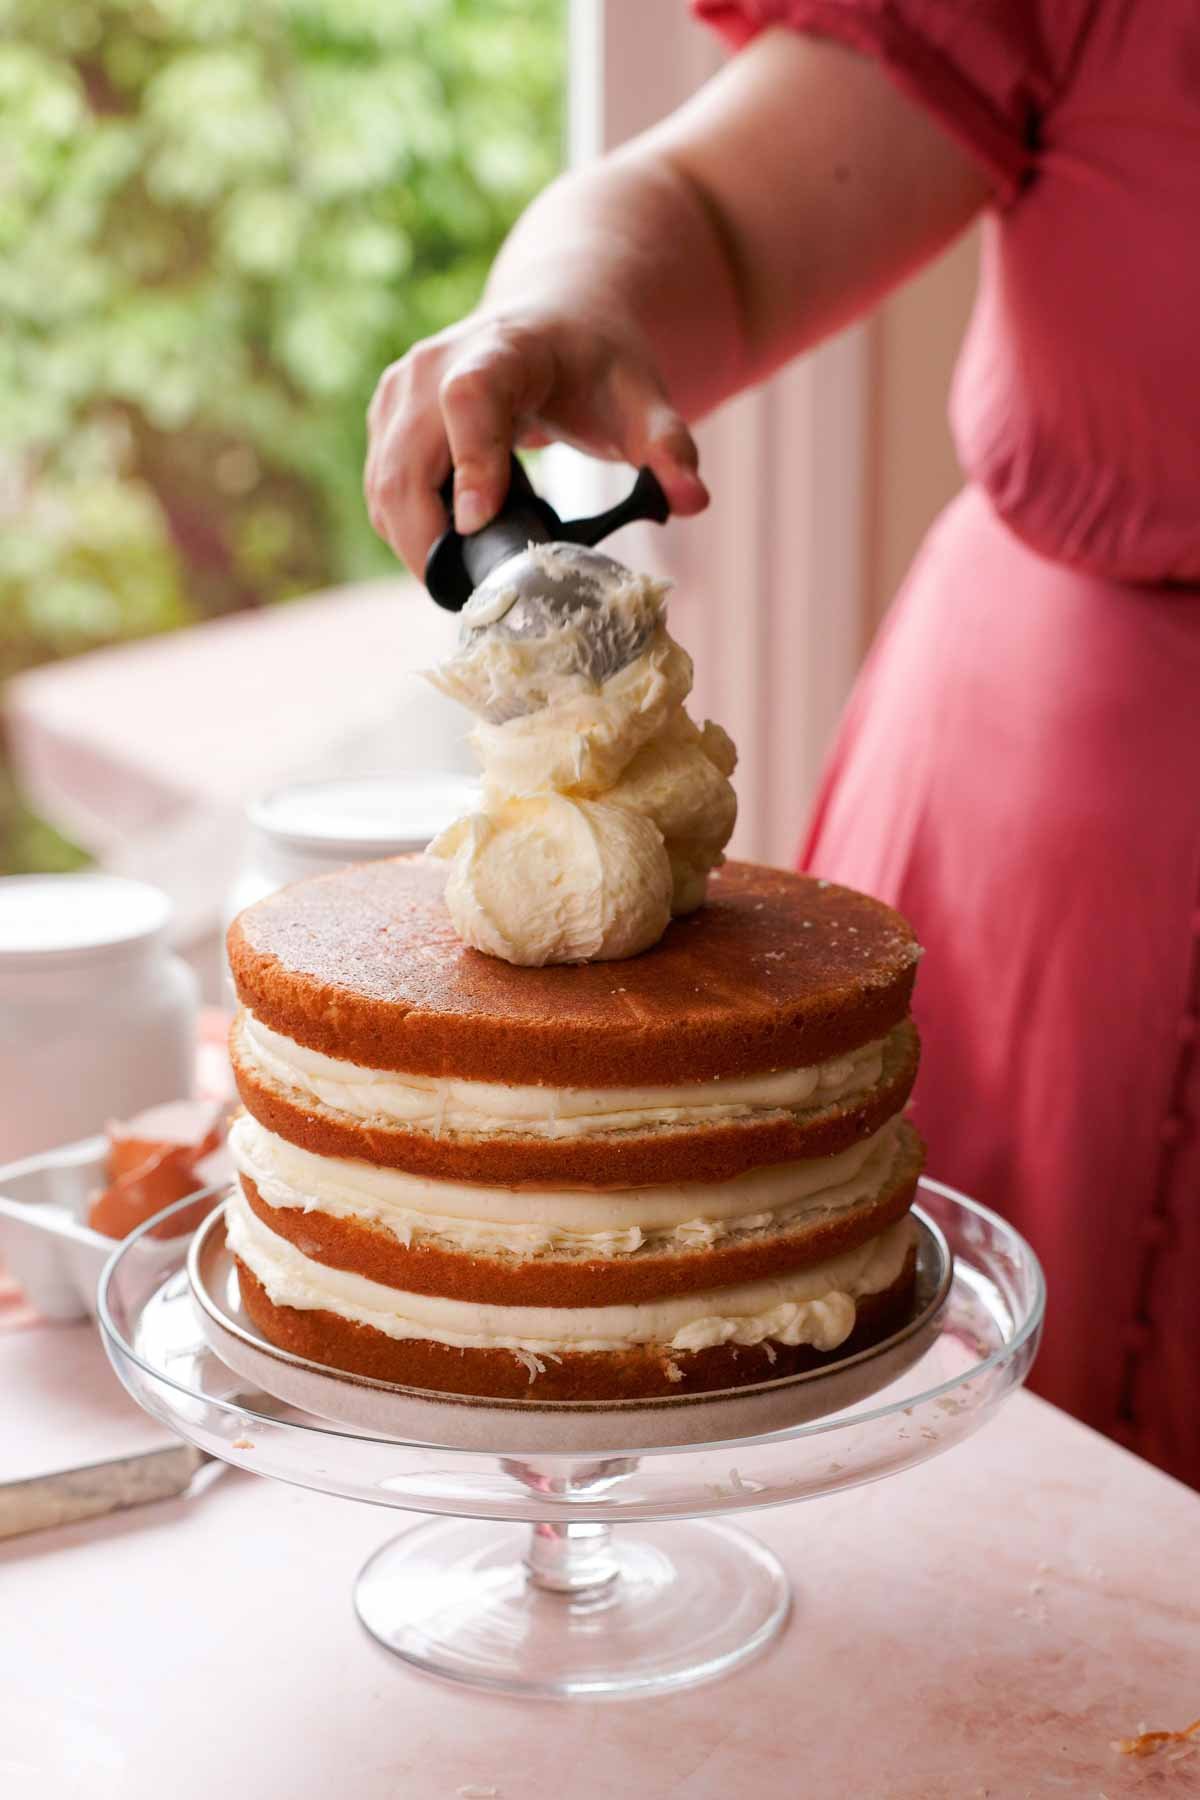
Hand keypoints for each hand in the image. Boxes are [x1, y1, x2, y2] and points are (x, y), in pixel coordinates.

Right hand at [364, 305, 708, 575]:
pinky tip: (448, 556)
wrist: (556, 321)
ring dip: (415, 545)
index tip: (479, 525)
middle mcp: (435, 364)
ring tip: (463, 584)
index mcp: (502, 348)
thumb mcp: (644, 399)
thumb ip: (671, 446)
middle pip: (406, 459)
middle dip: (430, 539)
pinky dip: (408, 532)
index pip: (470, 399)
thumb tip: (694, 500)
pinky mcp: (387, 417)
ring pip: (384, 483)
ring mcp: (401, 390)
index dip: (470, 462)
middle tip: (470, 598)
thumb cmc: (599, 365)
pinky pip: (382, 488)